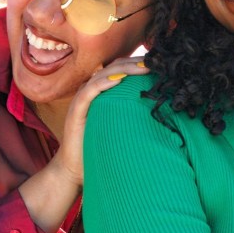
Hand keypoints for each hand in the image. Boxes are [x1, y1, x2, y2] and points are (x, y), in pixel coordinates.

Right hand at [53, 54, 147, 187]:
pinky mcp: (76, 112)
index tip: (156, 64)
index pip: (118, 71)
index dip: (135, 64)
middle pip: (112, 68)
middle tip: (154, 61)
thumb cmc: (98, 151)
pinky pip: (89, 92)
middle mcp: (89, 93)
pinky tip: (118, 81)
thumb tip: (159, 114)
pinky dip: (103, 84)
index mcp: (100, 95)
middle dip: (134, 63)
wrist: (74, 171)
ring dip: (123, 69)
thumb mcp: (119, 130)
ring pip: (102, 75)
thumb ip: (131, 117)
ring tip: (142, 67)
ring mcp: (81, 101)